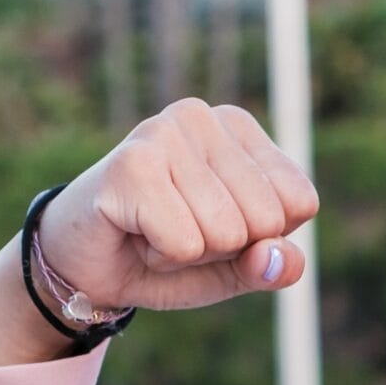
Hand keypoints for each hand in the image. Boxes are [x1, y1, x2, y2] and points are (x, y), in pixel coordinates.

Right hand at [0, 98, 319, 362]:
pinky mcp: (132, 164)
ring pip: (226, 234)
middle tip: (177, 230)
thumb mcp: (235, 268)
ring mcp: (165, 132)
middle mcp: (204, 116)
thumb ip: (272, 265)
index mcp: (241, 129)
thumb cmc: (168, 253)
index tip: (214, 226)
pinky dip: (162, 258)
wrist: (85, 266)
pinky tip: (134, 232)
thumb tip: (279, 258)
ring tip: (153, 229)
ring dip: (188, 253)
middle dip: (224, 247)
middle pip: (266, 220)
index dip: (261, 238)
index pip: (299, 202)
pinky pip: (185, 244)